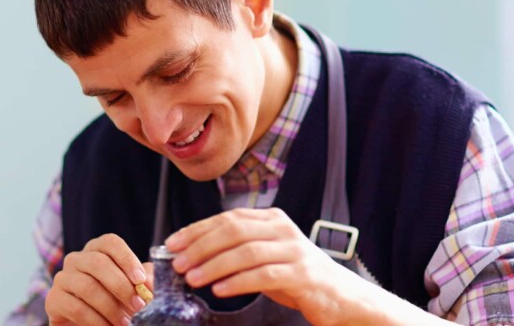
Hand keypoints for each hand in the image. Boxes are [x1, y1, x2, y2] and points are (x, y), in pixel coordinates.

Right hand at [45, 234, 153, 325]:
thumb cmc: (115, 302)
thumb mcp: (133, 290)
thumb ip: (144, 282)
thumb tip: (150, 282)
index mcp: (98, 250)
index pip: (110, 243)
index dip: (127, 259)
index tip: (141, 280)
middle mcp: (77, 259)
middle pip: (98, 263)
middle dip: (121, 286)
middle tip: (138, 306)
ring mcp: (62, 278)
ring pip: (87, 286)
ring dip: (110, 307)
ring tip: (125, 322)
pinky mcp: (53, 299)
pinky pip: (75, 307)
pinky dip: (95, 320)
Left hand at [163, 208, 359, 324]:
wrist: (340, 295)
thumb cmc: (297, 275)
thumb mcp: (266, 255)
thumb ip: (237, 250)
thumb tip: (193, 253)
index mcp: (272, 219)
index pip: (228, 218)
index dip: (197, 230)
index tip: (173, 244)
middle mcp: (283, 229)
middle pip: (234, 231)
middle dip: (201, 247)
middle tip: (179, 263)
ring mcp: (294, 251)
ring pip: (246, 253)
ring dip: (214, 266)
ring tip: (193, 278)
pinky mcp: (302, 275)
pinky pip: (263, 276)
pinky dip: (238, 282)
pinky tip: (220, 290)